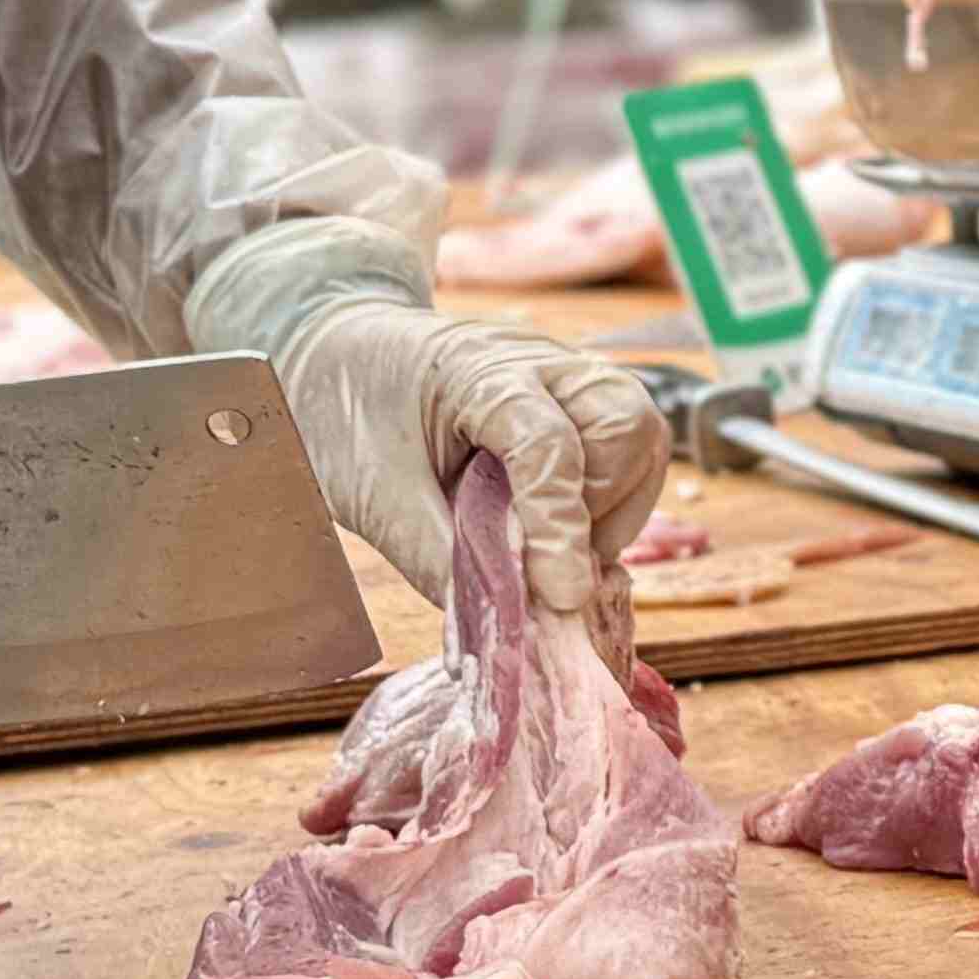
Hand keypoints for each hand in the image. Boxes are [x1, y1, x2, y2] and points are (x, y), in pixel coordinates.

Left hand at [272, 302, 668, 635]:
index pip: (549, 446)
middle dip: (602, 508)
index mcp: (478, 372)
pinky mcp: (575, 399)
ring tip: (556, 548)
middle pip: (626, 425)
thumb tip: (502, 625)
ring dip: (614, 507)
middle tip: (548, 561)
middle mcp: (541, 361)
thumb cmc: (345, 414)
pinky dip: (610, 500)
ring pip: (643, 435)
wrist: (336, 352)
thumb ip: (439, 556)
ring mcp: (566, 374)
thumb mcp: (373, 494)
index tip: (564, 596)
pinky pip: (629, 448)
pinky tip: (560, 529)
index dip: (561, 528)